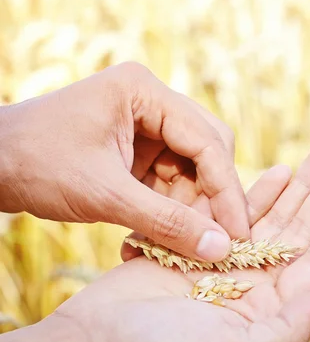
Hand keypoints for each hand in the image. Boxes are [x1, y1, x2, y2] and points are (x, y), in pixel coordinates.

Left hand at [0, 63, 247, 260]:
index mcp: (144, 92)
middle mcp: (150, 103)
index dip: (228, 191)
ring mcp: (144, 127)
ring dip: (189, 211)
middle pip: (207, 152)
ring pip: (191, 172)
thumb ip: (166, 222)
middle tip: (217, 243)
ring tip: (180, 248)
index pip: (207, 141)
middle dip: (211, 199)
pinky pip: (169, 182)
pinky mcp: (136, 151)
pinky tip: (153, 238)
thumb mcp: (104, 195)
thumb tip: (220, 249)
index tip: (239, 234)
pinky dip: (168, 211)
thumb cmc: (38, 165)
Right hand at [57, 136, 309, 341]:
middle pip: (306, 228)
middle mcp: (258, 288)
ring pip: (278, 215)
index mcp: (271, 314)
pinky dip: (262, 192)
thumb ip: (284, 332)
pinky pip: (239, 214)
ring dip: (305, 181)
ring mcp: (231, 265)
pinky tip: (283, 171)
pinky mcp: (201, 248)